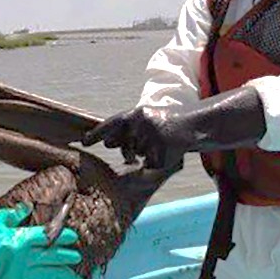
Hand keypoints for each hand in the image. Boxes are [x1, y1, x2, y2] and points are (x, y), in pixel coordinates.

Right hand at [0, 203, 90, 278]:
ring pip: (48, 275)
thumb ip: (12, 216)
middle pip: (52, 257)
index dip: (62, 236)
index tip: (72, 236)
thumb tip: (26, 207)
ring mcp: (20, 274)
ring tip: (70, 274)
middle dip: (66, 256)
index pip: (47, 237)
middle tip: (76, 255)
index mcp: (21, 240)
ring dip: (61, 274)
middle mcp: (24, 258)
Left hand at [82, 87, 265, 168]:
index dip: (97, 134)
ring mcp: (154, 135)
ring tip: (161, 143)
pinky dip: (158, 162)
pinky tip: (168, 151)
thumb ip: (126, 131)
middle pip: (125, 145)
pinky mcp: (164, 149)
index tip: (84, 141)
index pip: (111, 124)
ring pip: (139, 156)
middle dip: (129, 148)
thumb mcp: (145, 122)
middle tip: (145, 140)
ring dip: (147, 154)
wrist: (195, 125)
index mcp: (136, 113)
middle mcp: (143, 122)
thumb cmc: (165, 124)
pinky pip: (152, 165)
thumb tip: (106, 142)